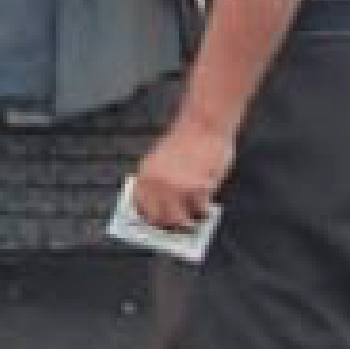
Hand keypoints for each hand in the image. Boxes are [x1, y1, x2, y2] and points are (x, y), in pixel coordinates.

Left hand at [133, 112, 234, 231]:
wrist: (204, 123)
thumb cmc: (186, 141)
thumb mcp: (162, 162)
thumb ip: (159, 185)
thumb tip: (162, 213)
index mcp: (144, 177)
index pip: (140, 210)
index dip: (150, 219)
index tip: (159, 224)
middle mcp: (156, 186)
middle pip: (159, 221)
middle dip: (170, 224)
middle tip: (181, 222)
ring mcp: (176, 190)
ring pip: (180, 221)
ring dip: (190, 220)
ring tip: (197, 212)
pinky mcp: (198, 190)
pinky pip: (201, 211)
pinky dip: (206, 209)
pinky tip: (209, 199)